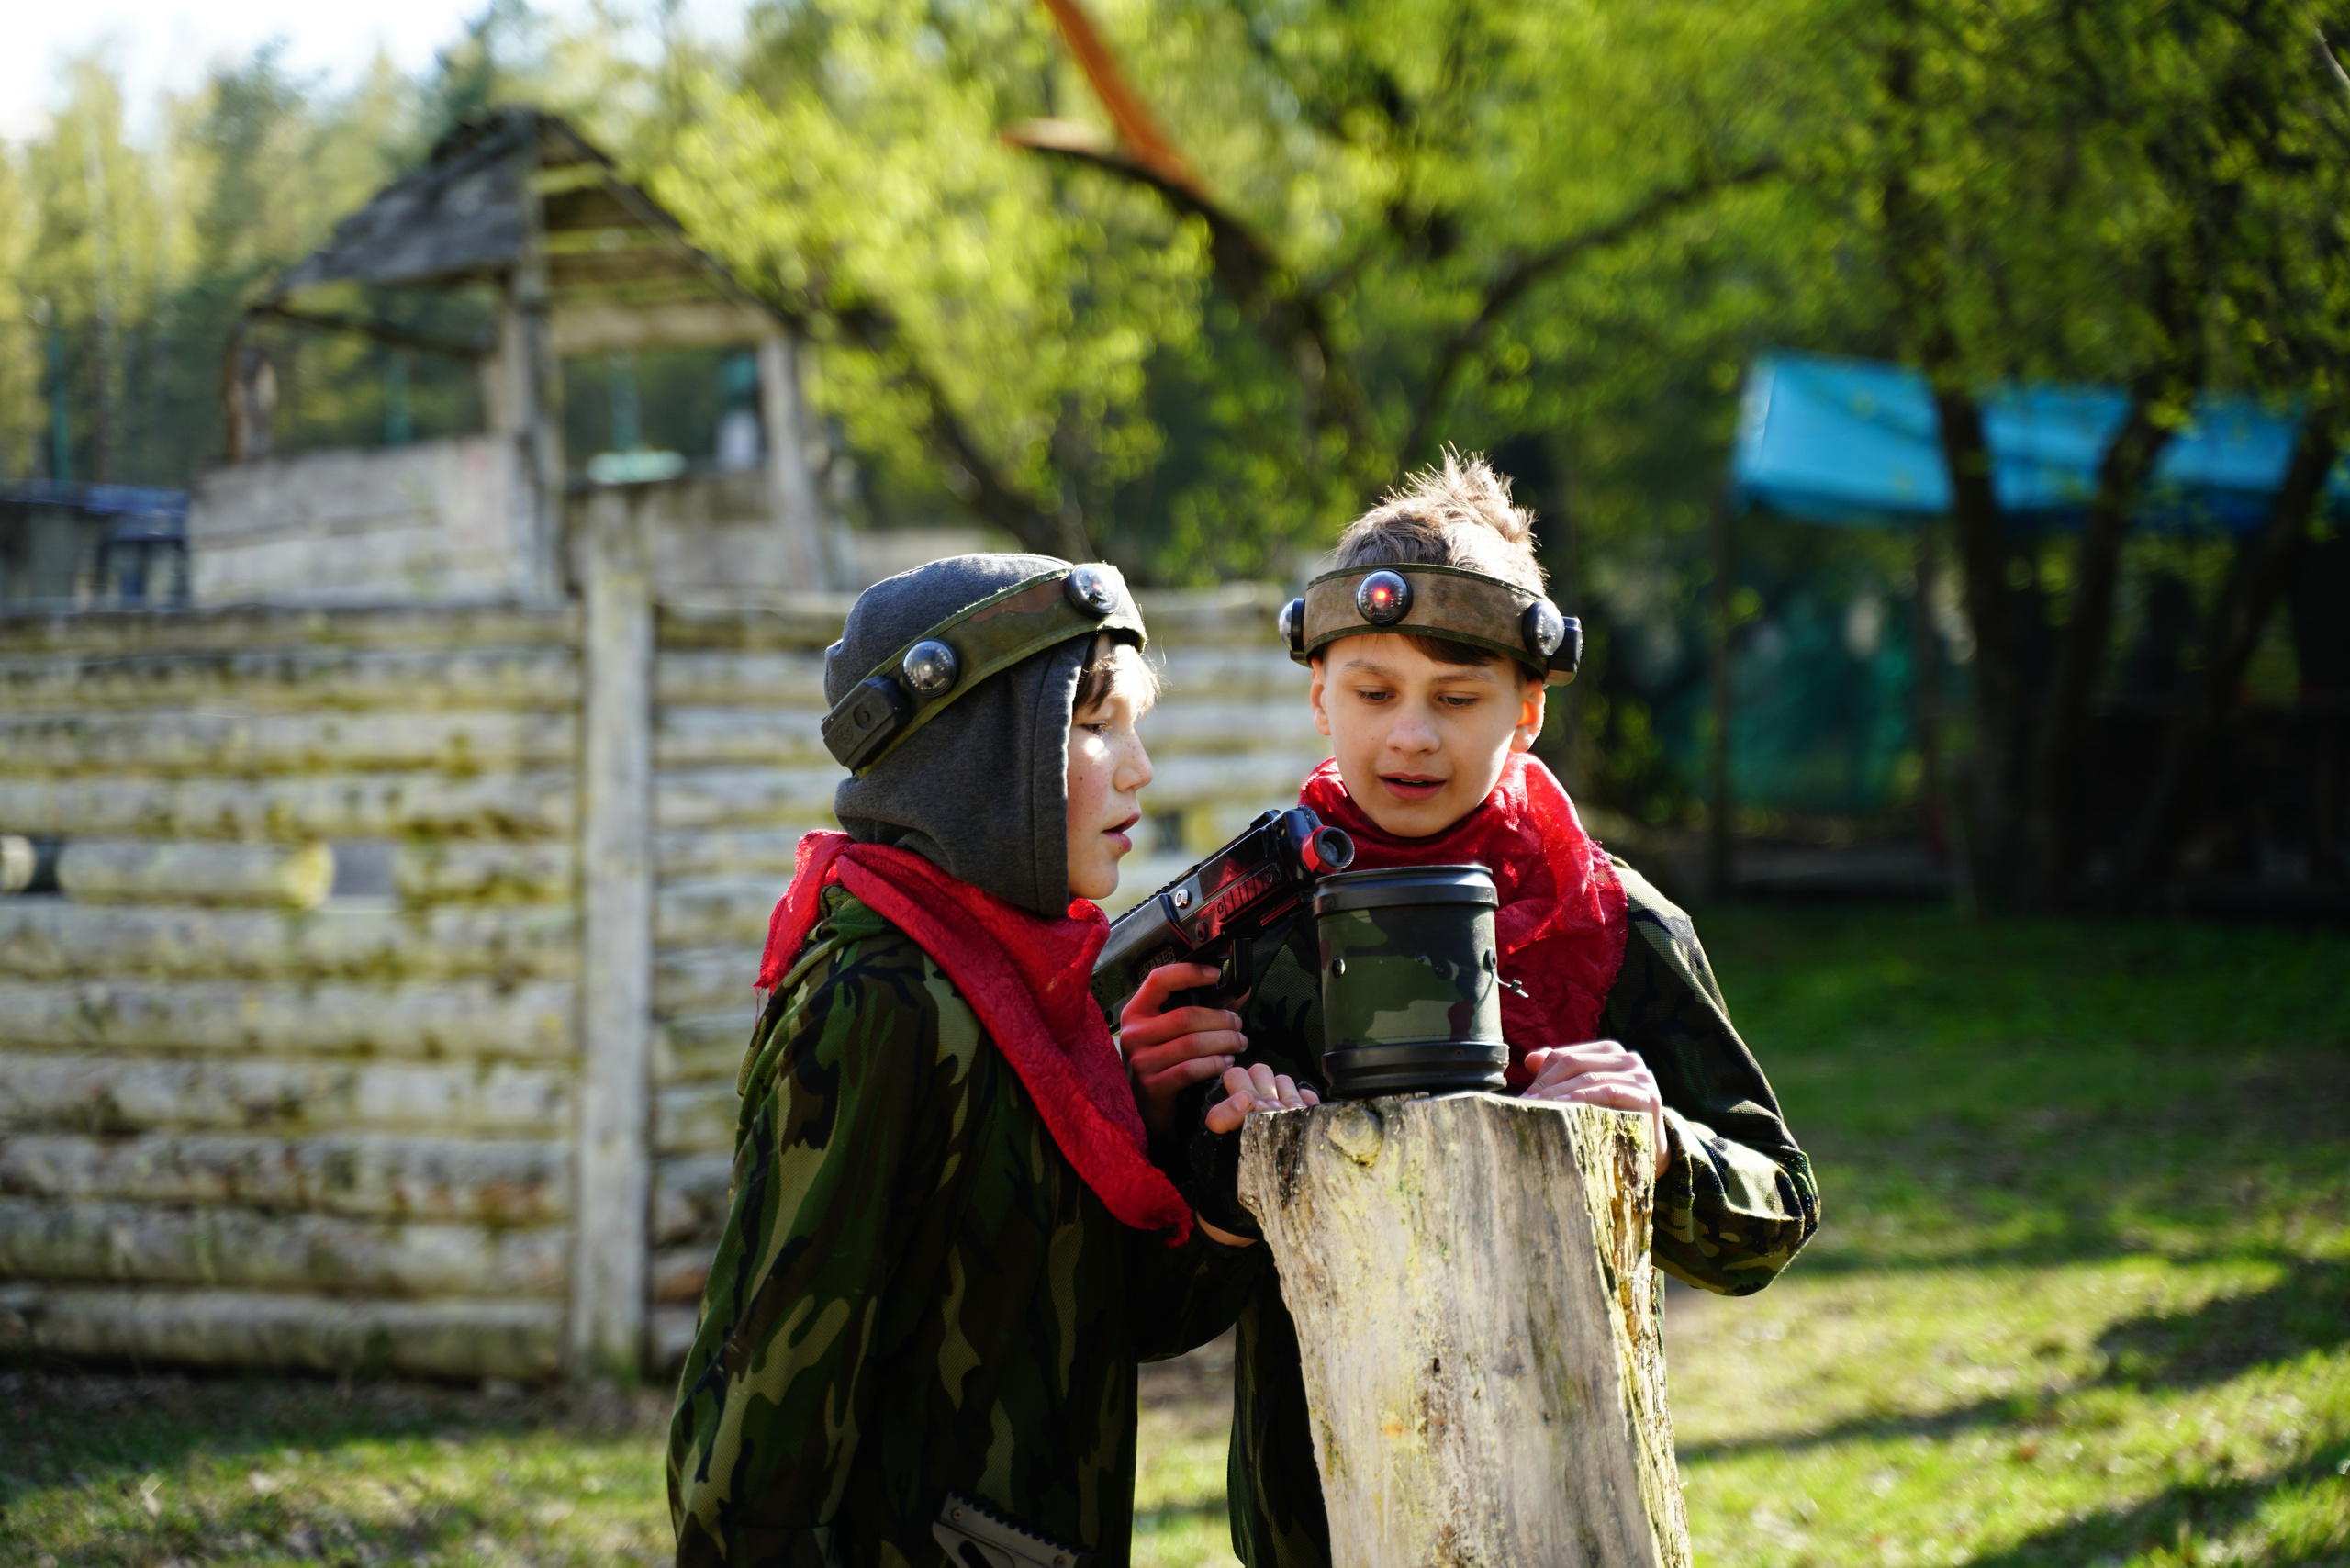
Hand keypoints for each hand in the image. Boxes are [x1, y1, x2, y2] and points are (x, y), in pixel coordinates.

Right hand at [1120, 962, 1248, 1134]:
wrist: (1144, 1105)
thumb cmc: (1163, 1060)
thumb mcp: (1174, 1031)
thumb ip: (1205, 1008)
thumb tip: (1240, 989)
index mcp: (1136, 1011)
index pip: (1159, 979)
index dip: (1189, 973)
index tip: (1215, 975)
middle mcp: (1134, 1034)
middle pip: (1185, 1016)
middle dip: (1220, 1019)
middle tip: (1238, 1024)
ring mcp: (1141, 1061)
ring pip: (1192, 1043)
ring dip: (1224, 1041)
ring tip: (1239, 1043)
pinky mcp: (1152, 1086)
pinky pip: (1190, 1069)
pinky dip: (1214, 1064)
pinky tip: (1226, 1062)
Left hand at [1194, 1064, 1318, 1246]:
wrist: (1239, 1211)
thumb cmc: (1220, 1178)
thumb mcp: (1212, 1147)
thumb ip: (1223, 1118)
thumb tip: (1246, 1097)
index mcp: (1228, 1105)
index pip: (1237, 1076)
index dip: (1243, 1088)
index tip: (1252, 1108)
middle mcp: (1252, 1101)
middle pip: (1261, 1072)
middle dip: (1265, 1089)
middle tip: (1270, 1114)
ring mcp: (1277, 1108)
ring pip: (1283, 1080)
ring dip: (1286, 1096)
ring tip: (1286, 1117)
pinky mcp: (1299, 1119)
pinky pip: (1307, 1096)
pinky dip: (1307, 1102)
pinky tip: (1303, 1116)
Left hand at [1521, 1040, 1670, 1179]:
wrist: (1648, 1148)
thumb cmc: (1609, 1118)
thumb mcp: (1581, 1093)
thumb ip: (1558, 1073)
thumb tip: (1530, 1059)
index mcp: (1608, 1051)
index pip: (1564, 1055)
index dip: (1541, 1076)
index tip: (1523, 1098)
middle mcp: (1627, 1058)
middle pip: (1574, 1063)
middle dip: (1547, 1085)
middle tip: (1526, 1106)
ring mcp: (1641, 1075)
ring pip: (1589, 1077)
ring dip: (1560, 1093)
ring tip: (1540, 1109)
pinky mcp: (1649, 1096)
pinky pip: (1610, 1092)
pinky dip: (1585, 1098)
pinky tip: (1566, 1107)